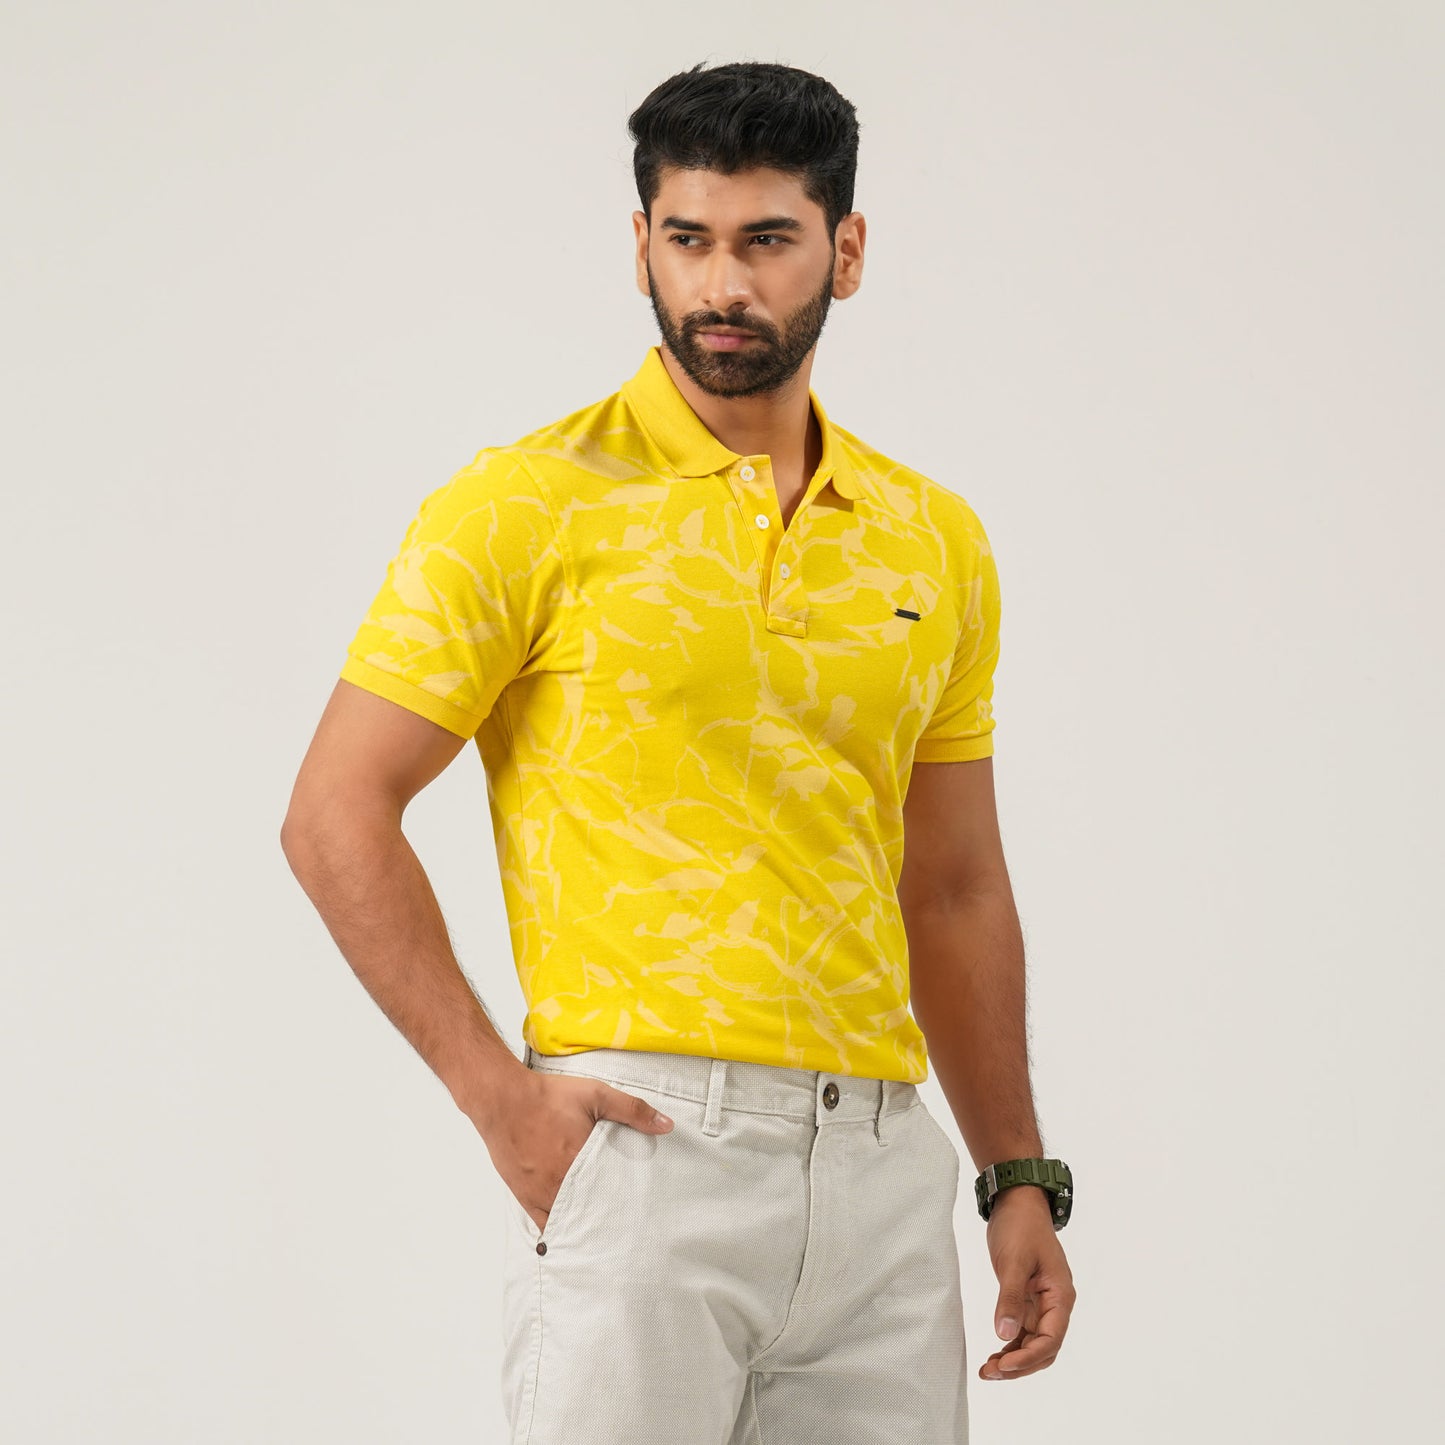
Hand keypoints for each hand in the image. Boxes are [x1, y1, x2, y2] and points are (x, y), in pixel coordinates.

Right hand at [471, 1066, 673, 1233]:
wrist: (503, 1099)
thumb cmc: (548, 1096)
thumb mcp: (596, 1095)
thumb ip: (632, 1110)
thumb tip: (666, 1126)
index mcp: (584, 1161)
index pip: (615, 1193)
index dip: (629, 1204)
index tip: (644, 1212)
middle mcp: (564, 1184)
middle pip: (594, 1211)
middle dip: (611, 1219)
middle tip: (630, 1227)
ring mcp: (543, 1194)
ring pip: (572, 1221)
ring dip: (588, 1226)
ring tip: (607, 1236)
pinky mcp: (526, 1197)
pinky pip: (546, 1225)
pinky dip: (561, 1232)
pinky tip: (574, 1238)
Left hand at [979, 1185, 1076, 1380]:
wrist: (1018, 1201)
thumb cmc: (1020, 1227)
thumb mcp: (1014, 1261)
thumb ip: (1010, 1298)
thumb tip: (1004, 1335)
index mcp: (1060, 1295)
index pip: (1050, 1339)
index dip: (1028, 1357)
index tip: (1004, 1366)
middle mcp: (1055, 1304)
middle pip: (1044, 1348)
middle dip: (1020, 1365)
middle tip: (991, 1373)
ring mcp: (1042, 1303)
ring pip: (1034, 1343)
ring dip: (1014, 1359)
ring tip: (988, 1370)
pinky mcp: (1028, 1298)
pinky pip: (1024, 1330)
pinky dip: (1011, 1344)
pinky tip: (995, 1354)